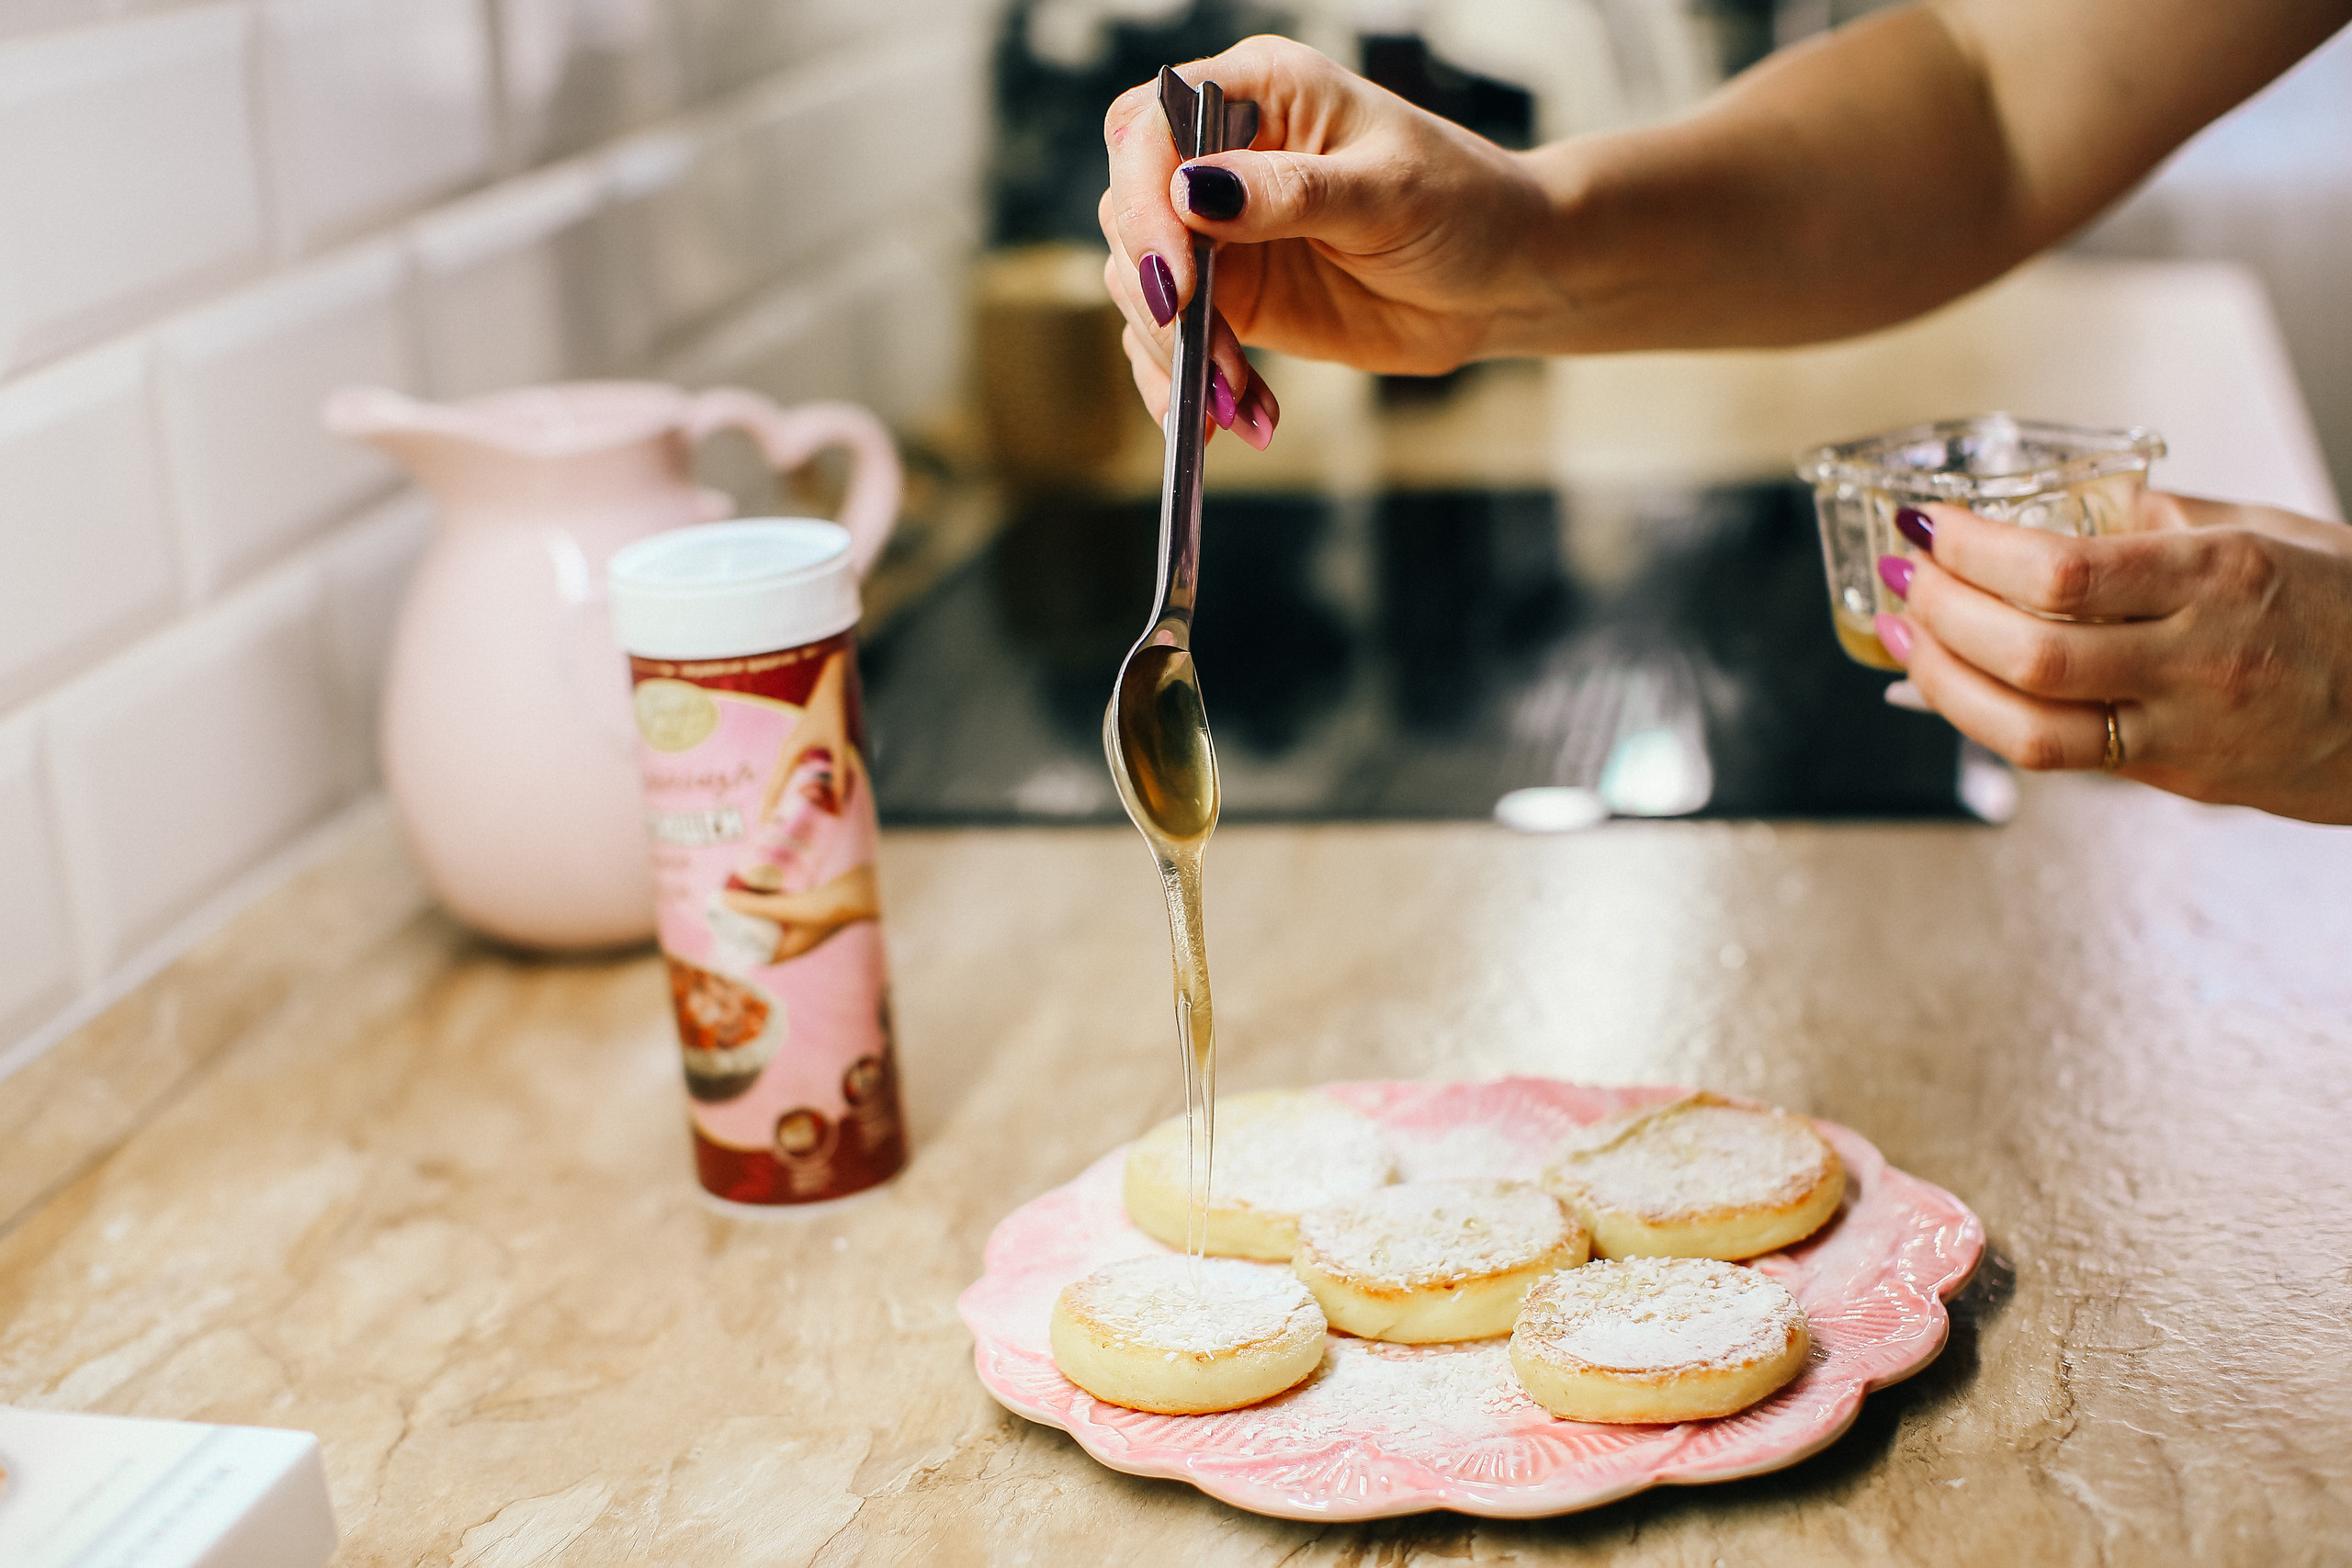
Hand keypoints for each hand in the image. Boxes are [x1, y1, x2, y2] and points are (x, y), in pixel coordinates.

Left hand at [721, 867, 879, 962]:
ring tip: (739, 889)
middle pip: (764, 934)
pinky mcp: (812, 902)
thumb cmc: (832, 907)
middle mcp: (799, 936)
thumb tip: (723, 900)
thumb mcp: (791, 908)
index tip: (723, 932)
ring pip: (774, 916)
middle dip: (746, 923)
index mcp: (794, 948)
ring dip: (758, 906)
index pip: (761, 957)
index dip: (741, 948)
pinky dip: (773, 893)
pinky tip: (763, 878)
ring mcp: (806, 920)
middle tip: (725, 906)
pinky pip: (785, 902)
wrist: (866, 890)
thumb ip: (758, 906)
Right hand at [761, 652, 861, 820]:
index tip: (762, 831)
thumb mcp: (840, 748)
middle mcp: (785, 753)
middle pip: (771, 787)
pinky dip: (783, 788)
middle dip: (766, 810)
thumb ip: (840, 778)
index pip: (773, 789)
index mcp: (790, 754)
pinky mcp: (795, 746)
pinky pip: (784, 773)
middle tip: (764, 833)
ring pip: (777, 780)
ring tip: (773, 821)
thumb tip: (839, 806)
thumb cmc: (834, 714)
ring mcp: (788, 749)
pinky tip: (789, 797)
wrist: (829, 687)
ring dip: (775, 800)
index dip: (767, 811)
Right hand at [1097, 35, 1556, 434]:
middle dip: (1161, 298)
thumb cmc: (1462, 205)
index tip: (1176, 277)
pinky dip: (1186, 388)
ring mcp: (1221, 233)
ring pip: (1145, 290)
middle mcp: (1223, 157)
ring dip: (1177, 356)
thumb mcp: (1386, 192)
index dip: (1142, 200)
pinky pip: (1174, 344)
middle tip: (1211, 359)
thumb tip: (1193, 191)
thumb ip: (1289, 191)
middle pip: (1130, 216)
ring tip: (1238, 404)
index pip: (1148, 128)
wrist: (1501, 278)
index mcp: (1258, 93)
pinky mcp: (1233, 299)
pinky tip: (1228, 420)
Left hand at [1875, 494, 2351, 823]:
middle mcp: (2199, 658)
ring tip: (1899, 635)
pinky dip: (1984, 719)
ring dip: (1941, 682)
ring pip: (2028, 727)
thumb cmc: (2347, 604)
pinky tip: (1945, 684)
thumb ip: (2158, 521)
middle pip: (2030, 653)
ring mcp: (2185, 728)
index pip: (2063, 572)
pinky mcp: (2173, 778)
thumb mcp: (2265, 530)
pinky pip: (2056, 755)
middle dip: (1941, 615)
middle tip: (1899, 578)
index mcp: (2221, 576)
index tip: (1927, 527)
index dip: (1973, 554)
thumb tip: (2053, 507)